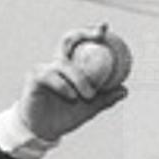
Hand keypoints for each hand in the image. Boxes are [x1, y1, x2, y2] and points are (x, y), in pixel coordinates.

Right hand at [15, 24, 129, 141]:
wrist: (45, 131)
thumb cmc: (64, 115)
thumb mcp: (89, 108)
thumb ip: (105, 98)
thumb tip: (124, 89)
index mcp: (70, 67)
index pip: (78, 44)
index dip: (89, 33)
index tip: (104, 28)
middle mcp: (56, 64)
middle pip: (68, 40)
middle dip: (83, 34)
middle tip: (99, 36)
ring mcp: (44, 70)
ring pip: (64, 64)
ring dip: (79, 79)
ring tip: (88, 95)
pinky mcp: (34, 79)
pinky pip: (50, 77)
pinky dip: (63, 86)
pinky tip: (72, 96)